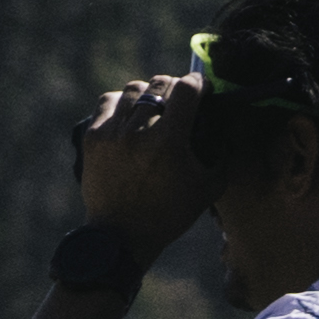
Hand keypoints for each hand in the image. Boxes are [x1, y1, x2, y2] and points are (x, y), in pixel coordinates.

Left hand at [71, 76, 223, 245]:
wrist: (121, 236)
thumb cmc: (170, 213)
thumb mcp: (210, 186)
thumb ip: (222, 152)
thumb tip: (226, 125)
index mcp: (169, 141)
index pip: (186, 89)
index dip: (199, 82)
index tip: (203, 88)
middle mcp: (138, 132)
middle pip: (159, 83)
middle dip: (175, 86)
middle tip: (181, 98)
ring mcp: (112, 133)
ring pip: (132, 89)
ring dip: (149, 92)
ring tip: (155, 105)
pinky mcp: (92, 138)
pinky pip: (108, 102)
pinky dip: (122, 102)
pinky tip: (131, 113)